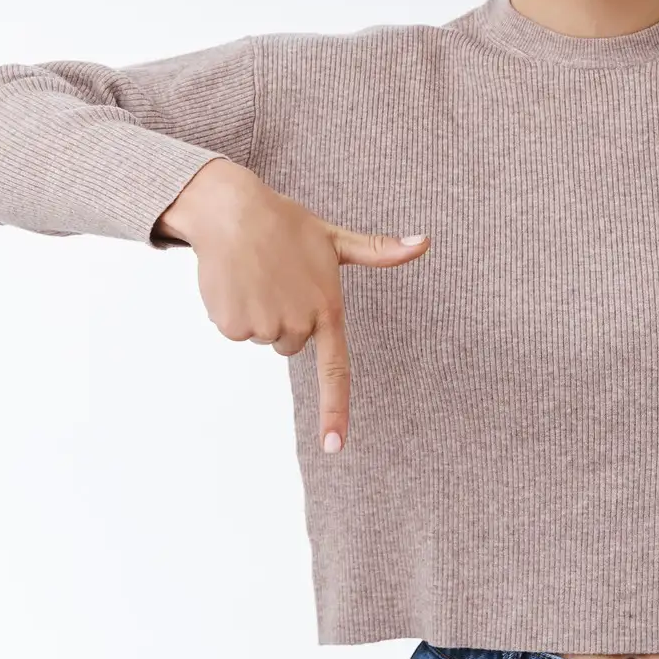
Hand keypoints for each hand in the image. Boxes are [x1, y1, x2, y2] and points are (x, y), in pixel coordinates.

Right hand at [157, 158, 429, 454]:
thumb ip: (379, 250)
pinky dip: (233, 310)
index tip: (335, 447)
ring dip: (259, 312)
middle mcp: (299, 323)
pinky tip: (236, 281)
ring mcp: (265, 326)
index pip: (335, 369)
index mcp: (328, 308)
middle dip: (286, 317)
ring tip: (257, 275)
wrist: (233, 211)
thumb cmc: (286, 224)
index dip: (335, 409)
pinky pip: (236, 331)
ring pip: (263, 337)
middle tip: (280, 280)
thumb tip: (425, 241)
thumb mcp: (334, 238)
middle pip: (292, 344)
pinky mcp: (233, 325)